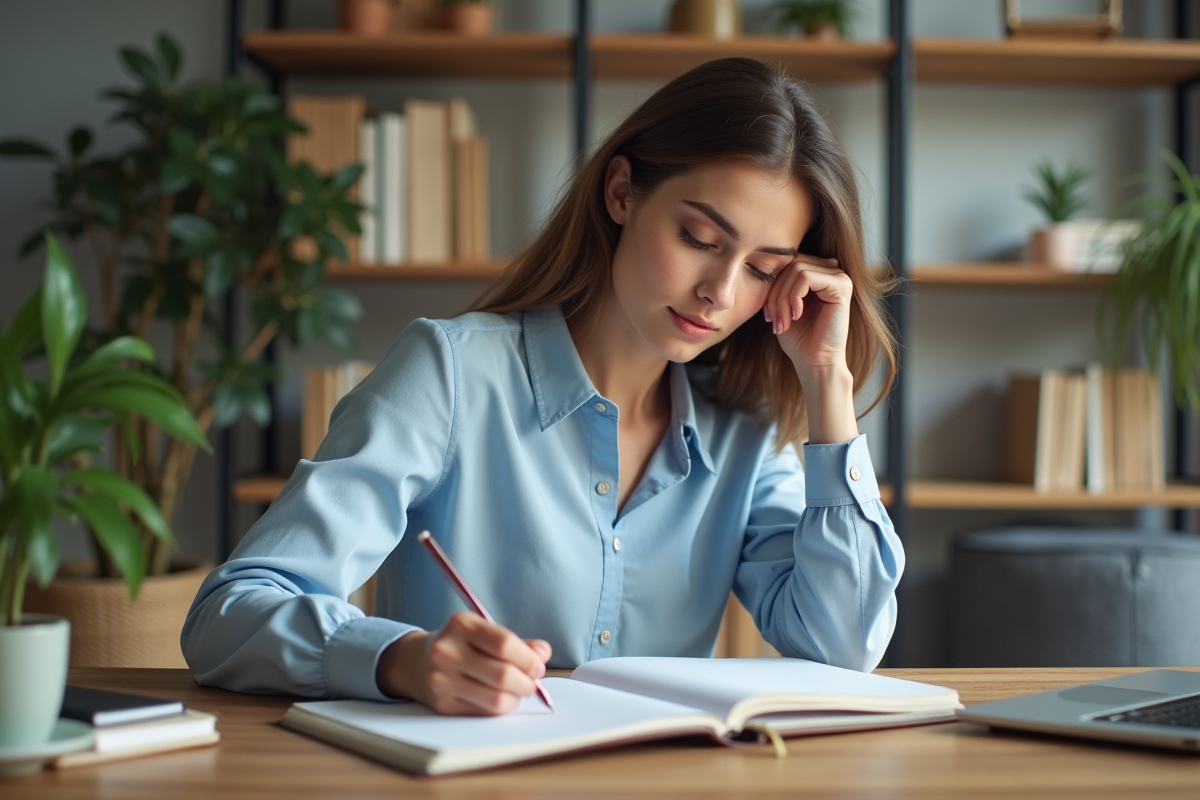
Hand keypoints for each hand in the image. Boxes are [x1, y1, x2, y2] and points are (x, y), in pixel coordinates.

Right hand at [375, 612, 551, 714]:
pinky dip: (500, 707)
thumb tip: (543, 653)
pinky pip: (484, 712)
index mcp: (462, 625)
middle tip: (532, 683)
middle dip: (527, 683)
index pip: (504, 643)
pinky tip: (499, 697)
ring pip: (495, 699)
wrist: (416, 661)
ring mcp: (441, 679)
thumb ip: (518, 643)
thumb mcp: (485, 633)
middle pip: (502, 675)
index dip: (528, 659)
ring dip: (516, 698)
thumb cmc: (461, 645)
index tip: (538, 666)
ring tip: (517, 691)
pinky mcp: (442, 704)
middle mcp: (447, 651)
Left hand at [763, 254, 858, 443]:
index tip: (767, 315)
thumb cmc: (798, 338)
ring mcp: (839, 276)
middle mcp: (831, 270)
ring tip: (782, 322)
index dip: (771, 286)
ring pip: (796, 269)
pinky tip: (796, 316)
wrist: (815, 362)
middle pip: (790, 263)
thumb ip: (777, 282)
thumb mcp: (780, 305)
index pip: (786, 262)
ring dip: (782, 298)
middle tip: (772, 320)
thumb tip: (762, 262)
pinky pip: (806, 277)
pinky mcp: (842, 285)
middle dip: (774, 293)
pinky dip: (794, 297)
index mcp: (818, 273)